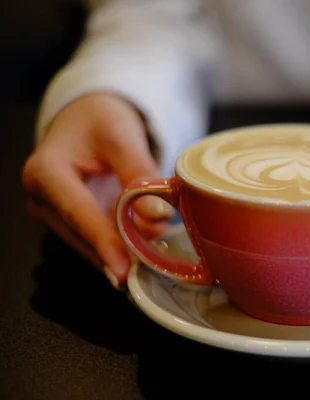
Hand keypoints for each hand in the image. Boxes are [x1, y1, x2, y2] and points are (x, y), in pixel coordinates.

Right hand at [22, 93, 173, 288]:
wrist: (89, 118)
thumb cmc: (101, 120)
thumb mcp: (122, 136)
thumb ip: (139, 172)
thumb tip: (155, 216)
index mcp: (45, 172)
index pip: (77, 213)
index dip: (103, 243)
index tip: (124, 271)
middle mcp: (42, 199)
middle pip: (83, 236)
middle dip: (121, 251)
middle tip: (156, 263)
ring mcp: (55, 215)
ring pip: (91, 245)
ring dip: (123, 251)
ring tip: (156, 254)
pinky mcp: (71, 223)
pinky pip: (97, 241)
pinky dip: (122, 246)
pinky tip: (145, 250)